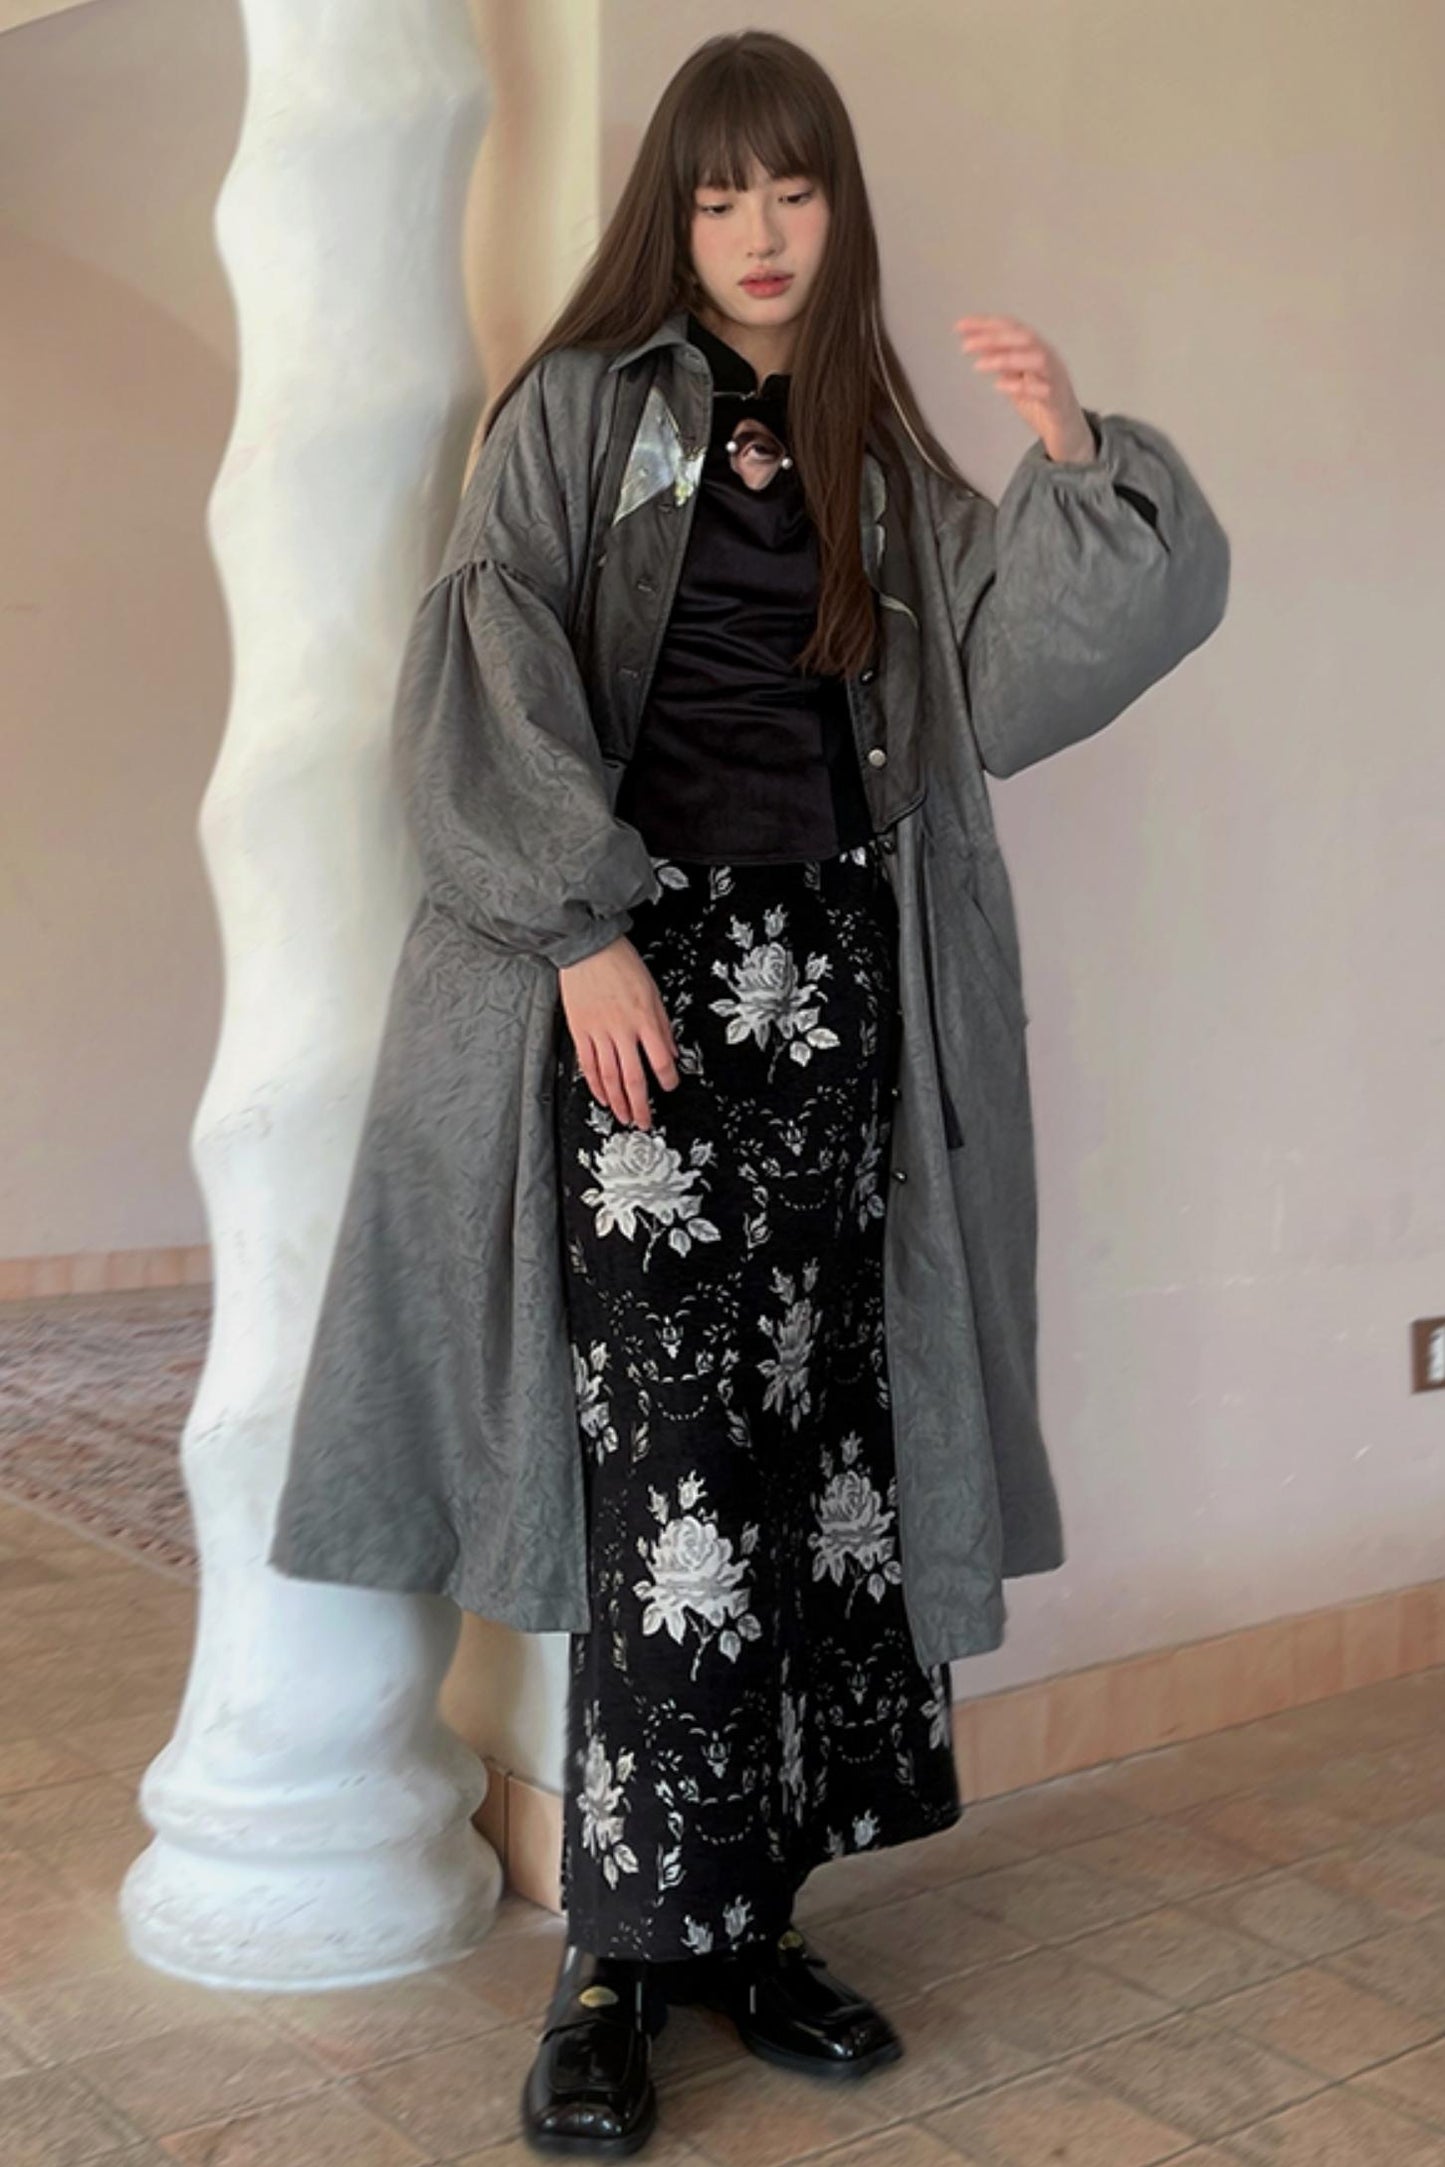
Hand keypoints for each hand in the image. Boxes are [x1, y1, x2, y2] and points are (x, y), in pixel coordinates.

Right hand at [556, 935, 679, 1129]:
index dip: (668, 1078)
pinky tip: (602, 1097)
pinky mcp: (579, 1030)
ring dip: (618, 1101)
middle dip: (641, 1104)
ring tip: (624, 1117)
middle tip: (644, 1121)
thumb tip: (673, 1052)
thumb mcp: (652, 991)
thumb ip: (662, 1025)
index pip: (661, 1059)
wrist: (587, 947)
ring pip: (609, 1076)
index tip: (670, 1087)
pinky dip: (595, 1085)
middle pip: (633, 1077)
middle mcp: (622, 1029)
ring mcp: (598, 1031)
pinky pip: (588, 1065)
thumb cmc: (621, 964)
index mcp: (644, 1018)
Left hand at [954, 314, 1094, 463]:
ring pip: (1036, 358)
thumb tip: (980, 347)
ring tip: (978, 365)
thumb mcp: (1016, 378)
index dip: (986, 324)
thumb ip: (1003, 363)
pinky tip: (999, 386)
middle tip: (966, 346)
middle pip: (1024, 337)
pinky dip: (1020, 386)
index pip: (1011, 328)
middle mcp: (1048, 357)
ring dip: (1006, 358)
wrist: (1066, 431)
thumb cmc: (1041, 403)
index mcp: (1036, 349)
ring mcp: (1055, 377)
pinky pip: (1042, 390)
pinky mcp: (1057, 401)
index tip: (959, 326)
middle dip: (993, 337)